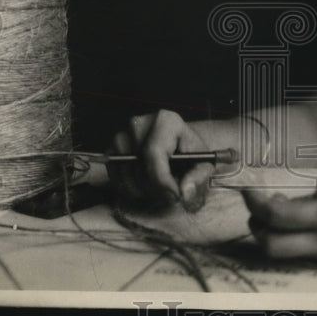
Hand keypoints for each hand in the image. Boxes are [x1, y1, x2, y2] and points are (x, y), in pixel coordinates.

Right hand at [109, 109, 235, 209]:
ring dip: (142, 189)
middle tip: (170, 193)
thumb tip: (184, 192)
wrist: (178, 145)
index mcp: (165, 120)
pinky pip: (114, 175)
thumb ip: (197, 177)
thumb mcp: (203, 163)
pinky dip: (128, 187)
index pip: (154, 153)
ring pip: (125, 173)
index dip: (162, 180)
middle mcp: (139, 124)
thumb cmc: (190, 153)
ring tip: (159, 188)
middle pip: (138, 165)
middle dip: (155, 188)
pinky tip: (145, 186)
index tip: (175, 195)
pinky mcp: (113, 149)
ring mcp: (122, 136)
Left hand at [241, 179, 316, 265]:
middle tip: (257, 206)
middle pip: (271, 245)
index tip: (248, 190)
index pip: (276, 216)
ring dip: (273, 235)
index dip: (255, 203)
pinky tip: (304, 222)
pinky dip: (294, 239)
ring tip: (280, 212)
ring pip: (285, 253)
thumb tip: (294, 203)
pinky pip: (305, 254)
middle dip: (255, 226)